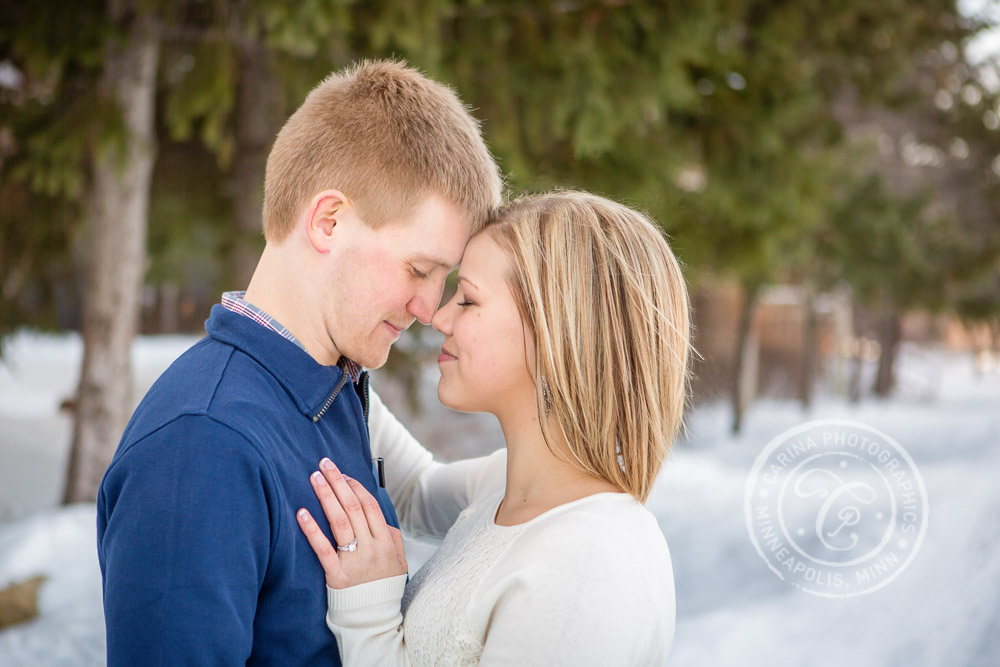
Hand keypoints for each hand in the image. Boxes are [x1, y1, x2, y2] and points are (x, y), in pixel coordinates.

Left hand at [297, 458, 406, 589]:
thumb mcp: (398, 561)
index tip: (342, 473)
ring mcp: (354, 561)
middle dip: (338, 482)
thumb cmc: (383, 587)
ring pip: (339, 521)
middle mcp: (371, 548)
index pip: (369, 505)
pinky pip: (323, 548)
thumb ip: (391, 537)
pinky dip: (312, 529)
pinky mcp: (337, 575)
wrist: (375, 619)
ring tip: (315, 478)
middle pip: (353, 507)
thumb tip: (379, 516)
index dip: (355, 486)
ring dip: (326, 496)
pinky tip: (301, 513)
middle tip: (324, 464)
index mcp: (386, 541)